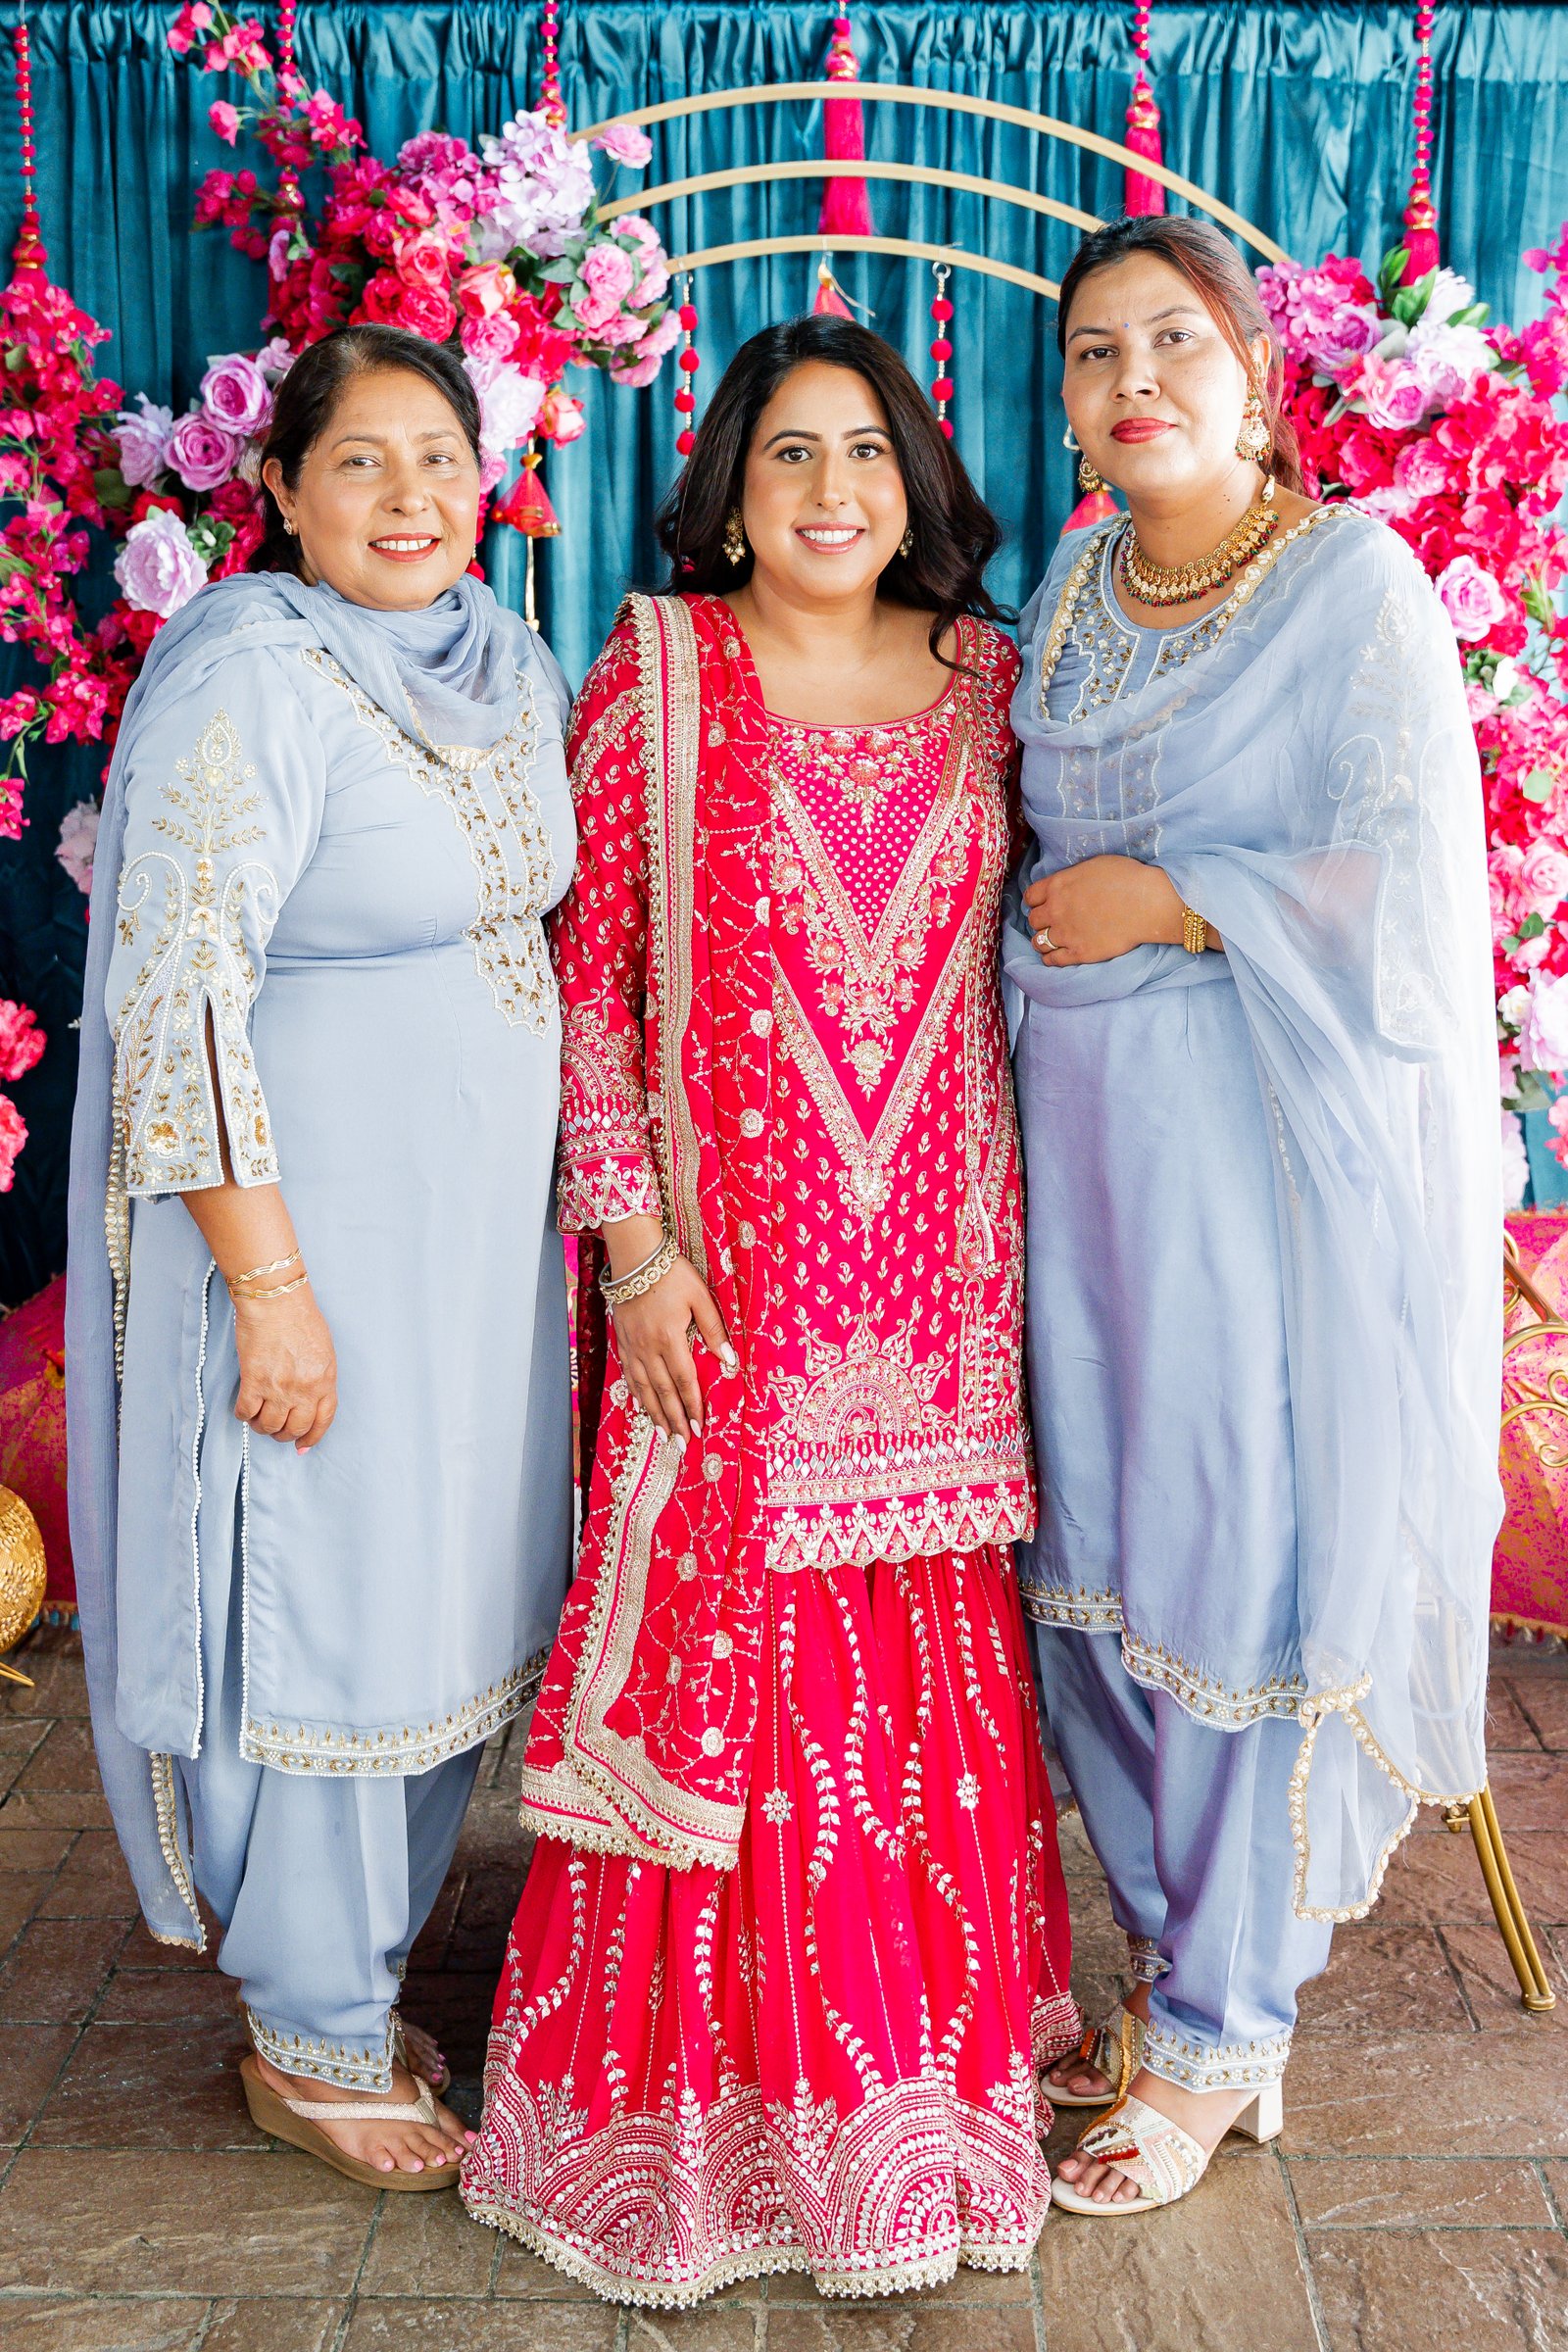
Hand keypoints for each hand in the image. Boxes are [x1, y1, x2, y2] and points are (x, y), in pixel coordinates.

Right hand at [233, 1287, 337, 1452]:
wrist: (276, 1300)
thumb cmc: (300, 1318)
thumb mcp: (323, 1351)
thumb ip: (319, 1377)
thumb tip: (309, 1398)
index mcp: (325, 1380)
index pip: (323, 1420)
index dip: (311, 1437)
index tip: (301, 1446)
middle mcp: (304, 1389)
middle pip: (295, 1428)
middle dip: (284, 1434)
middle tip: (275, 1429)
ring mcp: (279, 1387)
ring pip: (269, 1425)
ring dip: (262, 1426)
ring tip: (258, 1417)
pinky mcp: (254, 1381)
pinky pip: (246, 1412)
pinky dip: (244, 1414)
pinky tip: (244, 1408)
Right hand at [612, 1257, 735, 1442]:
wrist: (635, 1258)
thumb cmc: (672, 1274)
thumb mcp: (700, 1297)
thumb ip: (713, 1329)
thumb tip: (729, 1360)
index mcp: (670, 1338)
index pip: (684, 1381)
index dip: (693, 1407)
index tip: (700, 1428)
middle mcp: (648, 1348)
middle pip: (663, 1393)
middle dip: (675, 1421)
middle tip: (683, 1445)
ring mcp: (632, 1347)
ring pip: (644, 1389)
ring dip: (655, 1415)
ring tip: (665, 1437)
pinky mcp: (622, 1342)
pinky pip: (630, 1376)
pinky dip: (638, 1396)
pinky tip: (644, 1407)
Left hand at [1023, 855, 1185, 965]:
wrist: (1146, 903)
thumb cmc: (1127, 878)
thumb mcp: (1093, 865)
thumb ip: (1073, 877)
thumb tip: (1068, 884)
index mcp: (1058, 885)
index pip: (1030, 896)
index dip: (1036, 900)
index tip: (1042, 903)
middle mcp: (1056, 910)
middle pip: (1033, 920)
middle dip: (1041, 920)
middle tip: (1051, 921)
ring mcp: (1066, 933)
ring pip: (1038, 941)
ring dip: (1042, 940)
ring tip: (1051, 940)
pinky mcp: (1078, 953)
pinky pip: (1053, 960)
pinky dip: (1050, 958)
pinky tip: (1055, 955)